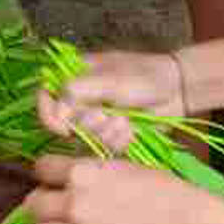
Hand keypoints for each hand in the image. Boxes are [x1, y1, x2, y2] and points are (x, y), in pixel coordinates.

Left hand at [25, 153, 213, 223]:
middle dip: (41, 201)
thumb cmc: (159, 187)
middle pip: (32, 205)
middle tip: (54, 202)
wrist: (184, 223)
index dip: (47, 172)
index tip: (53, 176)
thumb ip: (87, 170)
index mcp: (81, 174)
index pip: (41, 169)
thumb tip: (63, 174)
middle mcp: (73, 205)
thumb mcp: (120, 165)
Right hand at [36, 50, 185, 155]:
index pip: (45, 98)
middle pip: (65, 124)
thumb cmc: (143, 75)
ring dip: (106, 133)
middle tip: (107, 115)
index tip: (63, 126)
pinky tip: (132, 130)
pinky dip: (119, 141)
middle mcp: (81, 99)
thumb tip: (58, 113)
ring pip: (86, 139)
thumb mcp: (110, 79)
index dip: (49, 115)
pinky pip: (105, 147)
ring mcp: (97, 118)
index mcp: (74, 77)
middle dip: (88, 125)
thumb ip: (78, 92)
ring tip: (125, 121)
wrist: (177, 89)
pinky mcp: (112, 134)